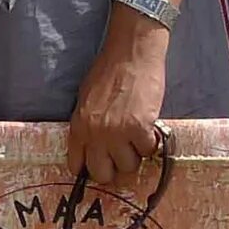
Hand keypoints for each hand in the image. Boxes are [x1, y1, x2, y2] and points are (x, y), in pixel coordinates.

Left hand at [66, 16, 168, 187]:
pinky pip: (147, 151)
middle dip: (114, 169)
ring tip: (137, 138)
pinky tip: (149, 129)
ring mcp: (118, 133)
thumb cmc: (108, 72)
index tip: (101, 164)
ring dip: (135, 155)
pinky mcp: (140, 128)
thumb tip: (93, 148)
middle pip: (103, 174)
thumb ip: (87, 126)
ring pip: (128, 167)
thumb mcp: (85, 101)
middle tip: (122, 156)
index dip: (91, 168)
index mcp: (78, 127)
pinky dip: (151, 143)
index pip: (77, 166)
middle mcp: (95, 134)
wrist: (131, 54)